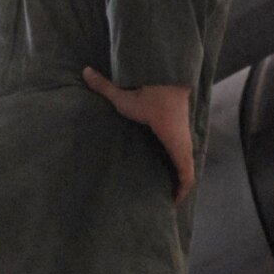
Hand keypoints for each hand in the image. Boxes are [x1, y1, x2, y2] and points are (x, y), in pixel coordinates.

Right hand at [82, 69, 195, 201]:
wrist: (163, 90)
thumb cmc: (145, 95)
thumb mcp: (121, 96)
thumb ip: (104, 87)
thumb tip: (86, 71)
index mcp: (165, 132)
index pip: (167, 151)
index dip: (163, 162)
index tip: (156, 175)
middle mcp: (176, 141)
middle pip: (177, 166)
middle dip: (170, 179)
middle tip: (158, 194)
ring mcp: (183, 148)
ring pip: (184, 174)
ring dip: (177, 187)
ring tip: (166, 202)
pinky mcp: (183, 154)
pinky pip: (186, 177)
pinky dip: (182, 189)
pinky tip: (175, 201)